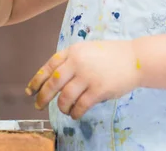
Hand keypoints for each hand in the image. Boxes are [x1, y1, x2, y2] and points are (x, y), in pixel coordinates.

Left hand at [26, 40, 140, 119]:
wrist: (135, 58)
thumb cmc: (110, 55)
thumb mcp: (87, 50)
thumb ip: (71, 61)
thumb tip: (53, 80)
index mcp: (73, 51)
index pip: (48, 66)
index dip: (36, 80)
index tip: (30, 91)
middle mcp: (77, 62)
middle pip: (53, 83)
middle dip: (43, 97)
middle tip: (39, 105)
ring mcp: (88, 76)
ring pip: (65, 97)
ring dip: (61, 107)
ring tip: (64, 110)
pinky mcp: (99, 89)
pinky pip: (81, 105)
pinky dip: (75, 112)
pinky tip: (75, 114)